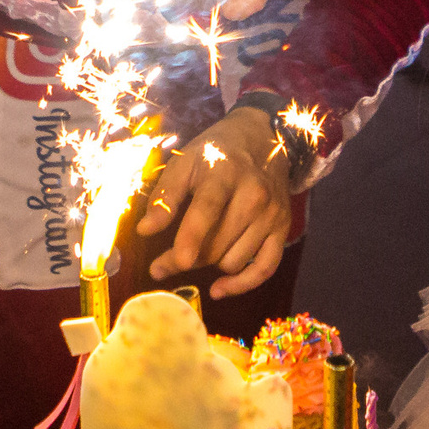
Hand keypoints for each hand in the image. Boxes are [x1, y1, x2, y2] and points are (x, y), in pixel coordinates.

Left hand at [137, 107, 293, 297]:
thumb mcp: (185, 161)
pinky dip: (241, 284)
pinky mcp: (283, 228)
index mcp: (224, 173)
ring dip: (210, 265)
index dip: (191, 238)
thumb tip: (145, 230)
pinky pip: (265, 268)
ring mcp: (271, 214)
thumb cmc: (217, 152)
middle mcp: (253, 195)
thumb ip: (164, 195)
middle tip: (162, 263)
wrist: (265, 139)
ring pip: (234, 260)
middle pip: (217, 244)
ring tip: (196, 252)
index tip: (178, 262)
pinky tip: (219, 289)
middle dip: (186, 259)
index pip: (208, 209)